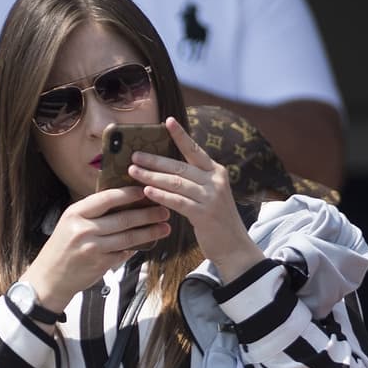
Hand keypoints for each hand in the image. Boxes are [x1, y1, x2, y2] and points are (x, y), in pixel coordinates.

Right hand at [24, 186, 170, 308]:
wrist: (48, 279)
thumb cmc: (61, 249)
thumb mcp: (70, 223)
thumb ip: (92, 213)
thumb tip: (122, 202)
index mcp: (76, 213)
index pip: (107, 198)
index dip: (129, 194)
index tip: (145, 190)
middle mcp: (84, 229)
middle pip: (123, 219)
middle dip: (148, 214)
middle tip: (163, 210)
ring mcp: (93, 248)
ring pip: (129, 237)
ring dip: (150, 232)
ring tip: (164, 228)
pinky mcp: (100, 264)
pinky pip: (123, 253)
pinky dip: (135, 248)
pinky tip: (146, 244)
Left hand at [129, 118, 264, 280]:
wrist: (234, 246)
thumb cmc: (216, 220)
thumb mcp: (209, 195)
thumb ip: (194, 181)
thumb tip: (166, 171)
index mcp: (216, 171)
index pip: (194, 150)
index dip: (181, 135)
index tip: (168, 121)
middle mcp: (215, 180)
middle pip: (179, 165)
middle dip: (154, 160)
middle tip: (134, 155)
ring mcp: (211, 196)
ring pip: (176, 182)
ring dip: (152, 176)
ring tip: (133, 171)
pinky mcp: (204, 214)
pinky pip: (178, 201)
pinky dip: (161, 196)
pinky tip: (147, 192)